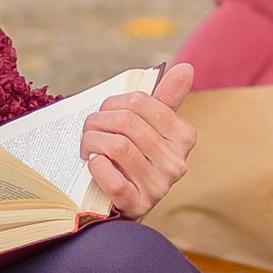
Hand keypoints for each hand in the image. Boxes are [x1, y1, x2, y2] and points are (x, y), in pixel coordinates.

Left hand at [81, 61, 195, 220]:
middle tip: (87, 129)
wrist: (125, 204)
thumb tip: (186, 67)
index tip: (103, 112)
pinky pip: (113, 179)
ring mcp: (159, 187)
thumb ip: (166, 98)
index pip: (141, 101)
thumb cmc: (136, 157)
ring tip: (87, 146)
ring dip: (91, 142)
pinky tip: (94, 164)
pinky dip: (97, 167)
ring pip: (118, 147)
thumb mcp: (152, 128)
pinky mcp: (138, 205)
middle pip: (127, 122)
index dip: (112, 103)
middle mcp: (176, 163)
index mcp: (183, 136)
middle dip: (97, 121)